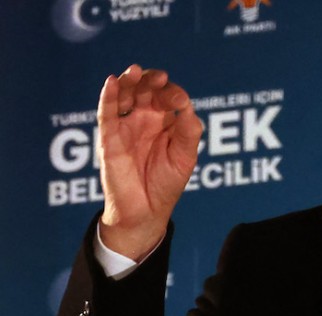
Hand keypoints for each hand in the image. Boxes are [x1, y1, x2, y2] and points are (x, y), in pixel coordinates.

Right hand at [97, 64, 202, 258]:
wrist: (146, 210)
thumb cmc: (167, 183)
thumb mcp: (185, 157)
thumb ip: (188, 131)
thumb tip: (187, 104)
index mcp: (166, 122)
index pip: (168, 97)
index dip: (173, 93)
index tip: (180, 101)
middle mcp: (145, 120)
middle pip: (146, 90)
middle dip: (151, 80)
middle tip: (159, 78)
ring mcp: (126, 126)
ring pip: (125, 95)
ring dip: (129, 81)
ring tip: (135, 71)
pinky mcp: (109, 137)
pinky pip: (107, 112)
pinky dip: (108, 96)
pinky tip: (113, 82)